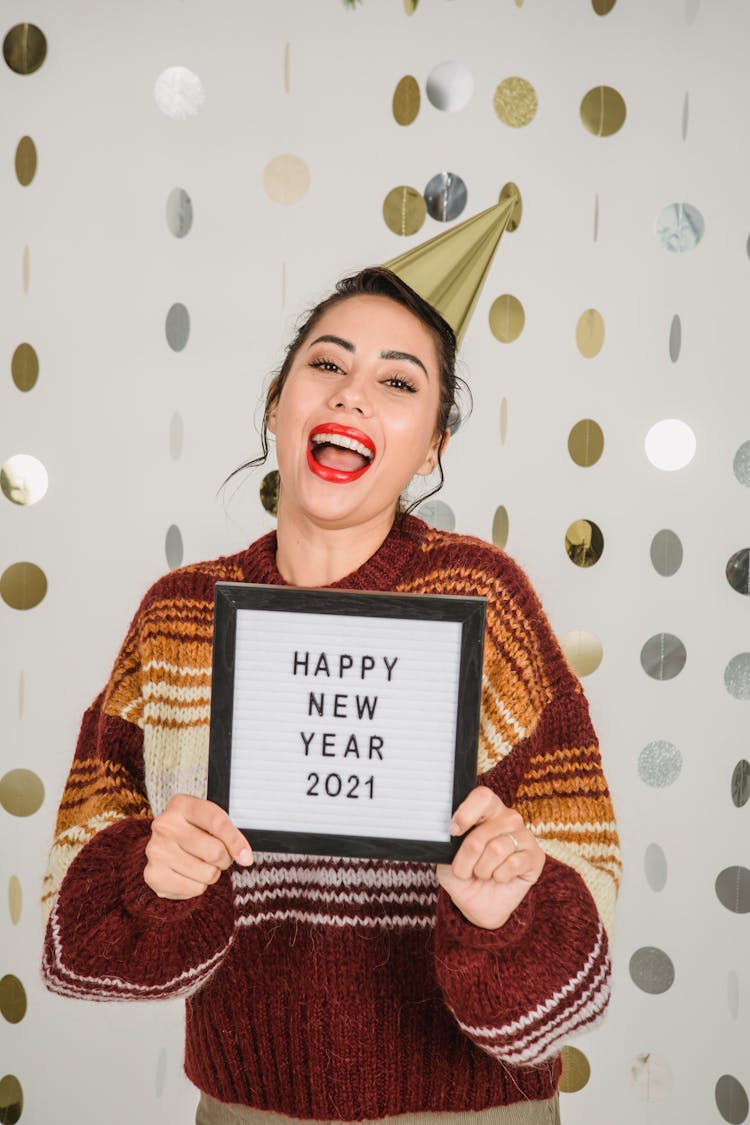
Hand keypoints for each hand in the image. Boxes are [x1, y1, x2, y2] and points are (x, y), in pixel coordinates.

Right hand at [144, 794, 252, 899]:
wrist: (163, 849)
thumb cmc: (193, 832)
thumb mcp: (210, 822)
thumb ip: (230, 834)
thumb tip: (245, 858)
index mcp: (181, 804)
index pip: (216, 822)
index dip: (236, 841)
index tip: (246, 857)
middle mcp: (165, 825)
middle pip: (215, 851)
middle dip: (224, 859)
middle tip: (217, 856)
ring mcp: (156, 850)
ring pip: (207, 873)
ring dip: (212, 874)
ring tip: (201, 865)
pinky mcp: (153, 874)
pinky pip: (194, 889)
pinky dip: (198, 886)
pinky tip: (189, 875)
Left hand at [436, 787, 543, 929]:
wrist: (479, 905)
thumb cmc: (464, 876)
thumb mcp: (447, 861)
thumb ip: (447, 845)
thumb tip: (447, 834)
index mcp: (486, 811)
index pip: (483, 796)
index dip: (467, 812)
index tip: (453, 831)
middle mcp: (508, 818)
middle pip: (485, 828)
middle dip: (468, 855)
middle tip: (464, 869)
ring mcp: (524, 836)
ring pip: (497, 848)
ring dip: (482, 869)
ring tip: (483, 873)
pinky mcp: (535, 856)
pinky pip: (513, 863)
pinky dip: (499, 876)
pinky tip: (499, 878)